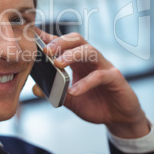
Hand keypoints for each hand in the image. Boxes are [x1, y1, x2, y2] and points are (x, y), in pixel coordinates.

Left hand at [34, 28, 149, 138]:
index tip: (34, 35)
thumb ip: (55, 92)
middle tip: (46, 50)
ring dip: (72, 55)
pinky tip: (73, 91)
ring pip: (89, 51)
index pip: (64, 44)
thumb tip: (35, 88)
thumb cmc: (94, 103)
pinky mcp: (115, 78)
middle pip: (77, 40)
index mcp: (78, 61)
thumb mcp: (70, 99)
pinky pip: (99, 76)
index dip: (49, 38)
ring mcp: (104, 66)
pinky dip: (85, 83)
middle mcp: (91, 60)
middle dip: (60, 42)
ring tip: (57, 64)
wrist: (119, 117)